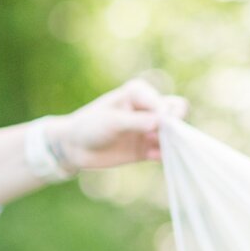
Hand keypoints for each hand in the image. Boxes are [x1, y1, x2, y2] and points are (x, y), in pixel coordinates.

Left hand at [50, 79, 188, 170]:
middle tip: (162, 137)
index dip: (164, 116)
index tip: (154, 127)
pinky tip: (151, 156)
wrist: (74, 148)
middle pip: (175, 114)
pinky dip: (163, 154)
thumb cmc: (89, 126)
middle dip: (174, 127)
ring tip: (155, 148)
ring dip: (170, 142)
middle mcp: (147, 109)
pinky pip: (163, 151)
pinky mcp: (145, 148)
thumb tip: (162, 121)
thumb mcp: (111, 121)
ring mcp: (147, 129)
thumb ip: (137, 121)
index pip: (164, 103)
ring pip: (172, 134)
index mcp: (139, 93)